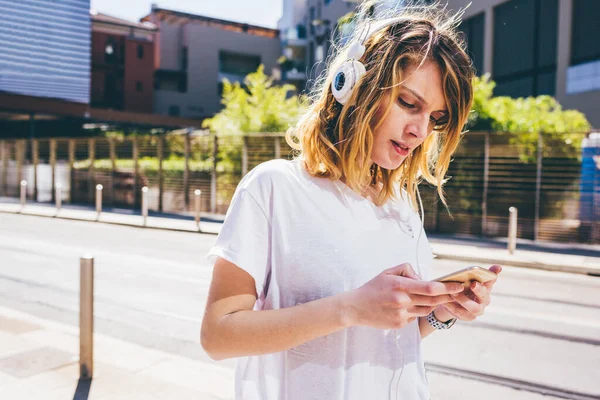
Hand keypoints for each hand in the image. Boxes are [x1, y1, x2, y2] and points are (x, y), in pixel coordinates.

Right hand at [340, 263, 464, 329]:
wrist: (356, 308)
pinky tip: (405, 306)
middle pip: (433, 301)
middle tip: (458, 293)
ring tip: (427, 297)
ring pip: (426, 309)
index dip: (447, 287)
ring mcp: (402, 315)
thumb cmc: (373, 288)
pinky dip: (416, 311)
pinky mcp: (400, 324)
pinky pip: (415, 317)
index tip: (459, 285)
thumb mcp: (387, 272)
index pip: (430, 288)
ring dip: (431, 304)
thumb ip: (407, 270)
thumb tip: (422, 277)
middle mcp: (403, 301)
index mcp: (400, 286)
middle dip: (447, 296)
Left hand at [439, 265, 501, 321]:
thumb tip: (498, 267)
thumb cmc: (463, 289)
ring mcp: (477, 310)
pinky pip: (461, 313)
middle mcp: (484, 300)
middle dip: (479, 290)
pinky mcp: (468, 317)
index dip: (492, 277)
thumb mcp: (468, 280)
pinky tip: (445, 302)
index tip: (492, 273)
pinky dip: (452, 307)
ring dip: (462, 299)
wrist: (453, 303)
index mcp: (485, 288)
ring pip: (473, 307)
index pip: (491, 282)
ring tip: (453, 293)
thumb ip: (478, 273)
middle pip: (484, 296)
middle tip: (472, 284)